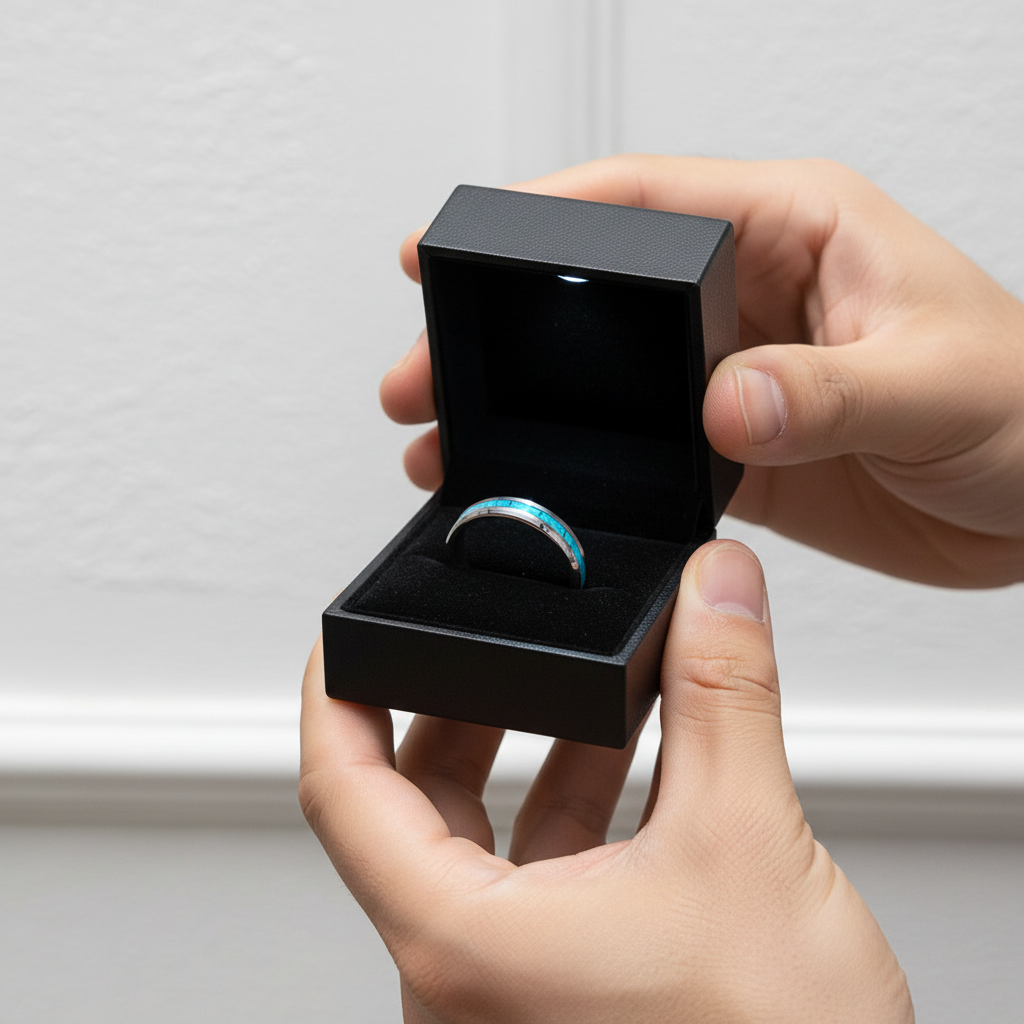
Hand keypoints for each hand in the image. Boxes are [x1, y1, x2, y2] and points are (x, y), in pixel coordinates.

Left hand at [300, 541, 913, 1022]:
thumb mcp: (749, 846)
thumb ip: (726, 695)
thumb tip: (713, 593)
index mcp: (465, 945)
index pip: (341, 791)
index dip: (335, 693)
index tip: (345, 633)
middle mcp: (465, 982)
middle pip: (412, 805)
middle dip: (462, 706)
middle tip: (497, 638)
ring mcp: (509, 998)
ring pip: (482, 842)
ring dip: (532, 754)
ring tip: (588, 686)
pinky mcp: (561, 1001)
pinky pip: (536, 881)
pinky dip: (572, 810)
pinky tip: (632, 761)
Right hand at [381, 156, 1023, 587]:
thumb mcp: (936, 382)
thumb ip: (825, 391)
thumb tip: (724, 402)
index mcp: (794, 231)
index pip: (645, 205)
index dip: (539, 218)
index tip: (456, 247)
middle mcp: (750, 297)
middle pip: (596, 300)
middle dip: (502, 333)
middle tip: (427, 369)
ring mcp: (735, 376)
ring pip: (604, 383)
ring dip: (529, 412)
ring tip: (451, 442)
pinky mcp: (736, 449)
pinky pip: (641, 454)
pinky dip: (586, 471)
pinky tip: (542, 488)